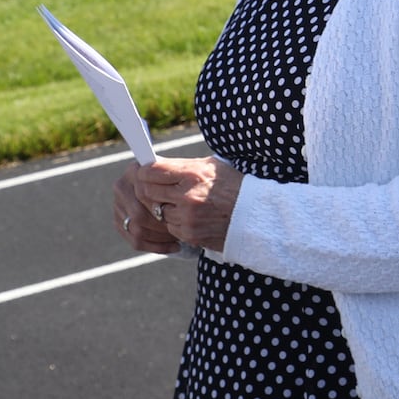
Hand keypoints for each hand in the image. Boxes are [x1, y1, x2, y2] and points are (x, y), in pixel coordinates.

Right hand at [113, 166, 181, 253]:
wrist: (177, 183)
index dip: (162, 206)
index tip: (180, 213)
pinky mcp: (120, 222)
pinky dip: (156, 246)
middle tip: (181, 229)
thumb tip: (179, 186)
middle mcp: (122, 186)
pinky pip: (135, 241)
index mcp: (135, 171)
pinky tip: (174, 246)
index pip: (143, 194)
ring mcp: (118, 205)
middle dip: (162, 224)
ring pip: (137, 229)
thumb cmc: (186, 178)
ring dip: (160, 236)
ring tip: (180, 236)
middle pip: (139, 214)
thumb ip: (177, 174)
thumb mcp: (186, 171)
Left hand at [127, 156, 244, 252]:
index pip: (151, 171)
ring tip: (179, 202)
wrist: (255, 215)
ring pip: (156, 210)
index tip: (144, 171)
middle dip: (148, 189)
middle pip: (147, 191)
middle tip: (154, 187)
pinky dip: (174, 221)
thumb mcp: (212, 167)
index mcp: (193, 174)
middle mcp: (187, 195)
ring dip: (162, 207)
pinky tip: (189, 216)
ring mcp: (187, 217)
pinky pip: (169, 226)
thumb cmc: (233, 186)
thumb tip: (155, 164)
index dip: (144, 171)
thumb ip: (182, 166)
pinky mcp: (189, 234)